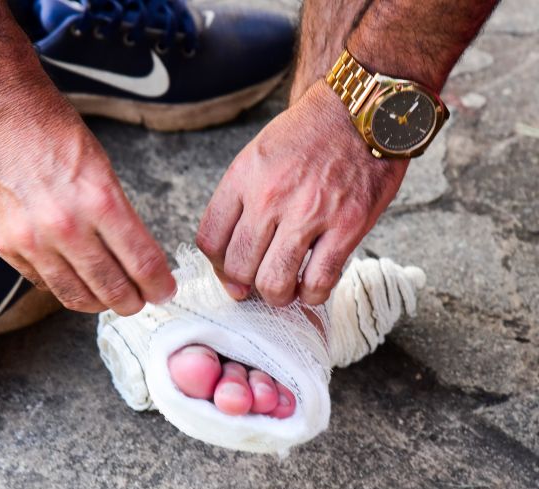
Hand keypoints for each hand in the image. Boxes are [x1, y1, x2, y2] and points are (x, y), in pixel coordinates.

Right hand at [0, 82, 175, 315]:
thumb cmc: (51, 131)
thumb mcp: (102, 168)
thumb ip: (117, 215)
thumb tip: (134, 255)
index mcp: (100, 201)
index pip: (142, 263)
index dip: (158, 285)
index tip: (164, 291)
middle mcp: (66, 226)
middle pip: (110, 288)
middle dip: (132, 301)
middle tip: (139, 301)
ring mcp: (31, 240)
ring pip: (74, 295)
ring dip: (98, 302)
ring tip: (108, 298)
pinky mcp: (4, 246)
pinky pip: (42, 282)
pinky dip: (62, 285)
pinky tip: (72, 279)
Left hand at [197, 80, 408, 306]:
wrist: (363, 108)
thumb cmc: (310, 134)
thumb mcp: (258, 156)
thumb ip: (241, 199)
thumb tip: (232, 255)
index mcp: (244, 178)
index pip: (210, 240)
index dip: (217, 266)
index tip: (230, 272)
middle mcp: (270, 197)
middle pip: (238, 267)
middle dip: (245, 286)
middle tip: (258, 283)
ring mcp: (309, 213)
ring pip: (273, 283)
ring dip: (276, 296)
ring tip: (285, 288)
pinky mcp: (347, 226)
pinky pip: (319, 281)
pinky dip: (312, 294)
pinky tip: (313, 286)